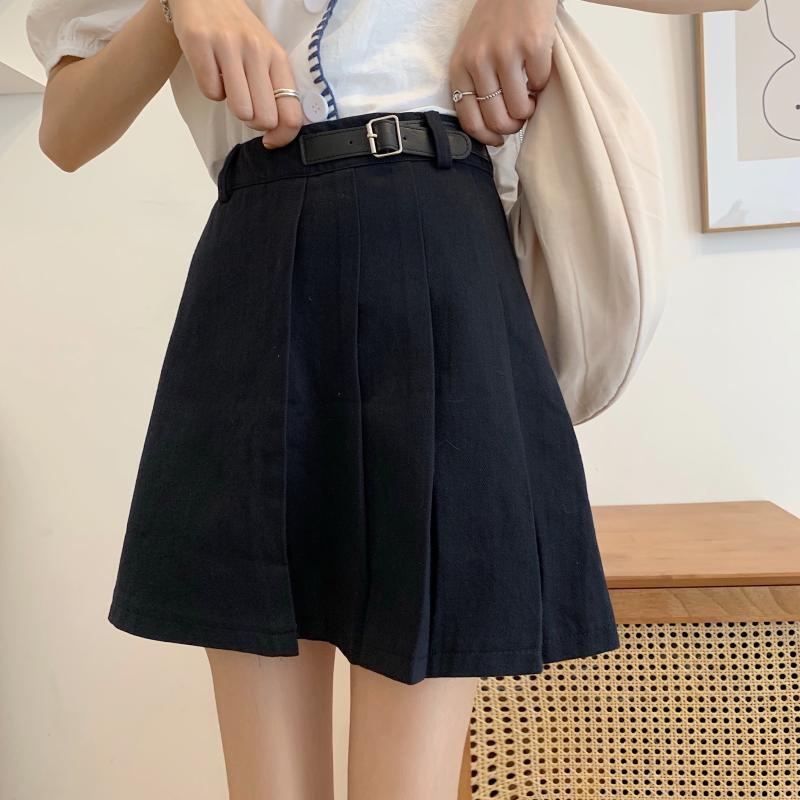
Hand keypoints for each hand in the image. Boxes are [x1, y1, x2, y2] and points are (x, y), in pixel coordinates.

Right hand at [166, 0, 301, 148]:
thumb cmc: (238, 33)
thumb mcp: (265, 54)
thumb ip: (274, 88)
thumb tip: (277, 131)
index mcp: (277, 57)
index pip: (291, 114)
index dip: (281, 137)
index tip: (270, 140)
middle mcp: (256, 49)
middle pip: (265, 118)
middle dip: (254, 121)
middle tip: (246, 104)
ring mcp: (228, 45)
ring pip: (240, 109)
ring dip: (232, 105)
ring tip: (229, 86)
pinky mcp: (200, 42)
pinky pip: (211, 92)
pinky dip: (210, 89)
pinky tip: (212, 70)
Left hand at [449, 0, 557, 145]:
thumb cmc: (494, 22)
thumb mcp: (471, 52)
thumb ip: (474, 84)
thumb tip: (489, 127)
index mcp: (460, 67)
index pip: (469, 120)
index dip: (487, 137)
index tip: (498, 140)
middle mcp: (479, 61)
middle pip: (496, 120)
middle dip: (512, 126)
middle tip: (519, 116)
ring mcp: (505, 52)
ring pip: (519, 108)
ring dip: (529, 109)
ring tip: (529, 96)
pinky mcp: (532, 44)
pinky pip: (540, 84)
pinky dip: (542, 84)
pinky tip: (537, 72)